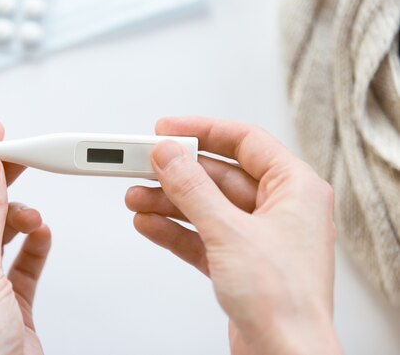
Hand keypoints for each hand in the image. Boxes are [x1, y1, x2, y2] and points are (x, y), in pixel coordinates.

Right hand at [125, 117, 341, 354]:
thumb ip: (193, 188)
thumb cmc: (285, 303)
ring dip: (168, 201)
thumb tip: (169, 155)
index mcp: (295, 188)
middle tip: (142, 165)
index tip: (168, 130)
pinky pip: (201, 234)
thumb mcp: (229, 232)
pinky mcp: (239, 263)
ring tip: (136, 197)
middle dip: (177, 173)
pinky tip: (149, 224)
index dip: (203, 131)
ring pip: (205, 206)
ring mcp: (258, 237)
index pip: (245, 141)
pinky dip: (174, 229)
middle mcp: (279, 208)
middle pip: (217, 175)